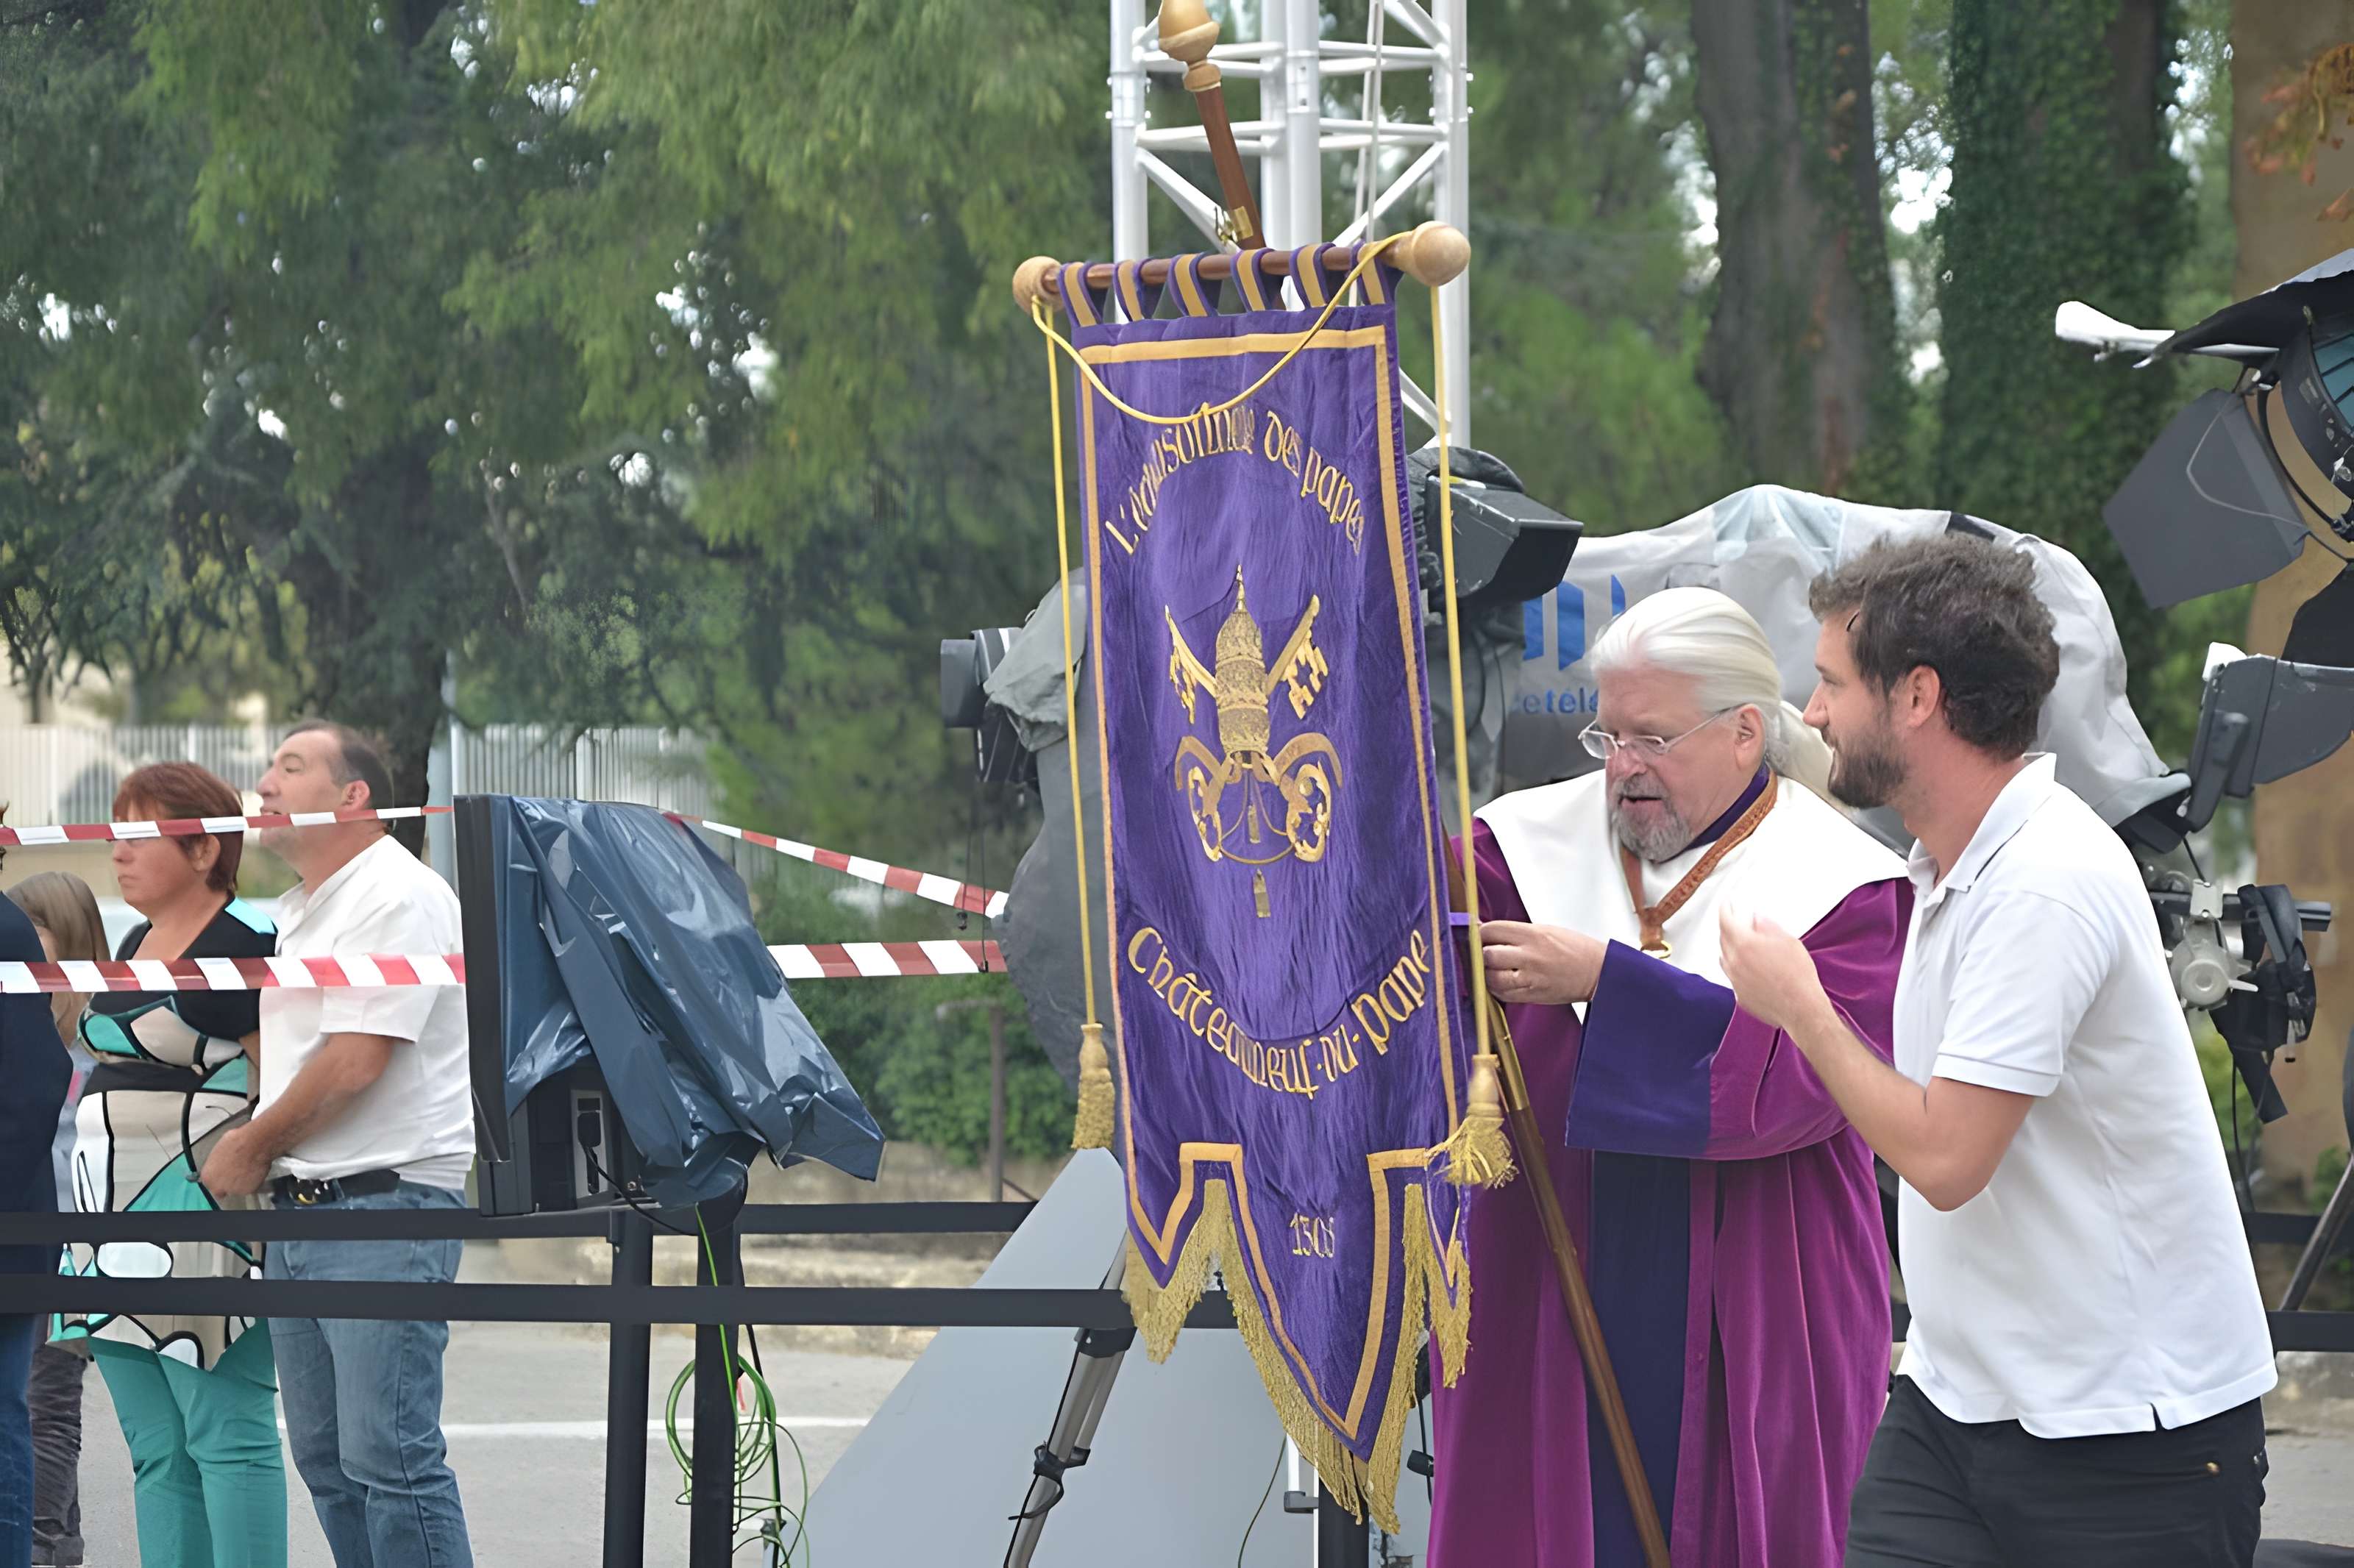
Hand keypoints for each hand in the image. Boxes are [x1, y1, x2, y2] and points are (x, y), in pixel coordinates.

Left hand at [199, 1128, 271, 1197]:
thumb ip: (217, 1164)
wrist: (254, 1144)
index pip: (210, 1184)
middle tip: (236, 1174)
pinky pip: (251, 1188)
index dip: (219, 1178)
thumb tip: (222, 1164)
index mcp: (207, 1177)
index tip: (225, 1173)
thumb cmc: (236, 1142)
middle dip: (227, 1185)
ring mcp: (234, 1190)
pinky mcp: (249, 1190)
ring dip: (241, 1182)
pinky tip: (255, 1170)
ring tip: (248, 1169)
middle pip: (221, 1192)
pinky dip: (254, 1181)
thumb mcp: (218, 1151)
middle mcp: (218, 1187)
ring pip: (237, 1190)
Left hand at [1479, 920, 1604, 1006]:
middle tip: (1480, 953)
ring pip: (1491, 977)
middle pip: (1487, 954)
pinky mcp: (1532, 995)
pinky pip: (1502, 994)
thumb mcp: (1545, 929)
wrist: (1598, 972)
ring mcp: (1530, 977)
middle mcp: (1530, 955)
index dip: (1479, 933)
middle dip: (1480, 954)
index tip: (1477, 935)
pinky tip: (1498, 981)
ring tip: (1489, 969)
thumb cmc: (1574, 948)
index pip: (1492, 930)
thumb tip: (1487, 933)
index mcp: (1533, 934)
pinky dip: (1495, 988)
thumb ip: (1516, 932)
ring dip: (1485, 973)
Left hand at [1718, 907, 1828, 1034]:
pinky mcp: (1739, 995)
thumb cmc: (1798, 975)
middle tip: (1739, 922)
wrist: (1801, 1008)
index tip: (1726, 903)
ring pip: (1725, 958)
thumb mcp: (1787, 941)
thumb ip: (1767, 927)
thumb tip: (1756, 919)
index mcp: (1744, 944)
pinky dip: (1738, 968)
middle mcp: (1734, 962)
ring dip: (1731, 948)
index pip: (1725, 920)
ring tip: (1746, 945)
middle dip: (1729, 928)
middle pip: (1723, 939)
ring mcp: (1734, 980)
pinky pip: (1732, 976)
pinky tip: (1752, 968)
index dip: (1724, 909)